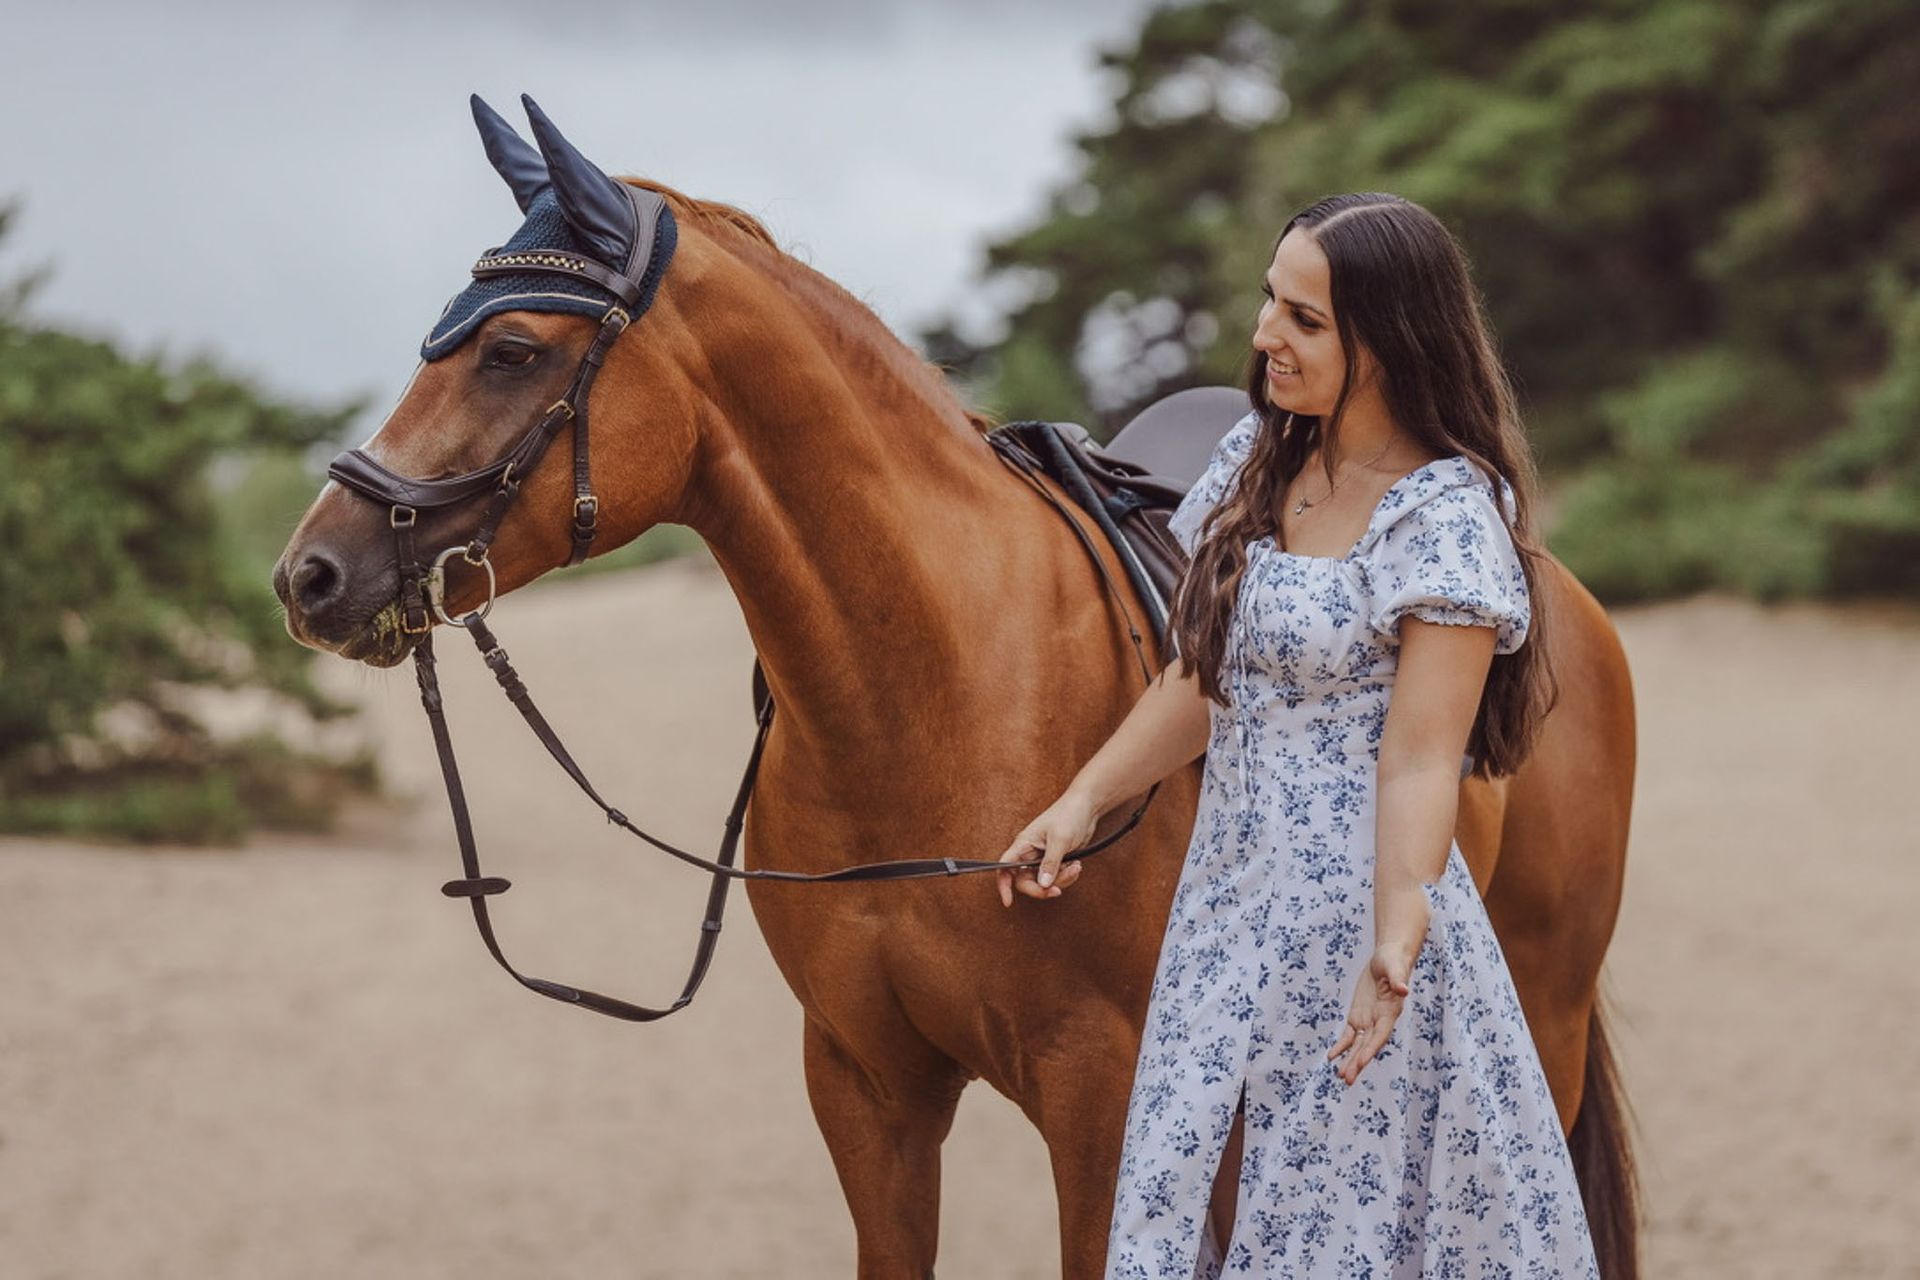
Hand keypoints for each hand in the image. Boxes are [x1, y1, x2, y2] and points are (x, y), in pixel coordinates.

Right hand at [994, 791, 1097, 906]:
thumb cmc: (1069, 815)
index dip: (1003, 885)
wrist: (1086, 807)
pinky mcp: (1055, 862)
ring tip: (1075, 867)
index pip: (1004, 867)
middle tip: (1058, 890)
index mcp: (1023, 845)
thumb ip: (1050, 863)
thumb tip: (1043, 884)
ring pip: (1044, 882)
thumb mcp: (1060, 840)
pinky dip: (1067, 876)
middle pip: (1026, 881)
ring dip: (1061, 880)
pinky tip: (1076, 865)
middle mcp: (1029, 854)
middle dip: (1043, 889)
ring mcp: (1042, 859)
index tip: (1008, 902)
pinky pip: (1056, 878)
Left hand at [1326, 943, 1417, 1084]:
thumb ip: (1398, 980)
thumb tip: (1404, 990)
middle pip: (1367, 1046)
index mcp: (1390, 1013)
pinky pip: (1349, 1035)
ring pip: (1358, 1045)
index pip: (1379, 1035)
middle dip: (1357, 1062)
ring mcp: (1368, 1020)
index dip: (1370, 1049)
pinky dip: (1341, 1045)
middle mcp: (1379, 1021)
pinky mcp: (1358, 1016)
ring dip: (1349, 1060)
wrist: (1388, 959)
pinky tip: (1332, 1057)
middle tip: (1347, 1079)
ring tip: (1341, 1077)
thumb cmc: (1394, 962)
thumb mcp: (1395, 968)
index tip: (1360, 1062)